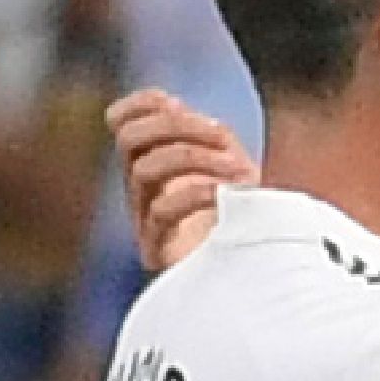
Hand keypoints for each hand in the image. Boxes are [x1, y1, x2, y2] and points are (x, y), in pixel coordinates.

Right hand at [109, 86, 250, 271]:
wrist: (256, 278)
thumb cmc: (246, 221)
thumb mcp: (230, 166)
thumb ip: (205, 134)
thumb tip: (170, 104)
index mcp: (154, 169)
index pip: (122, 123)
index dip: (141, 104)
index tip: (177, 102)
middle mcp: (140, 193)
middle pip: (129, 140)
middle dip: (175, 126)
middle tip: (221, 134)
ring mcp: (145, 222)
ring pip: (144, 170)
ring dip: (195, 157)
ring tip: (239, 169)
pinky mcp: (157, 252)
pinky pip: (162, 211)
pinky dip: (196, 193)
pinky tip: (227, 195)